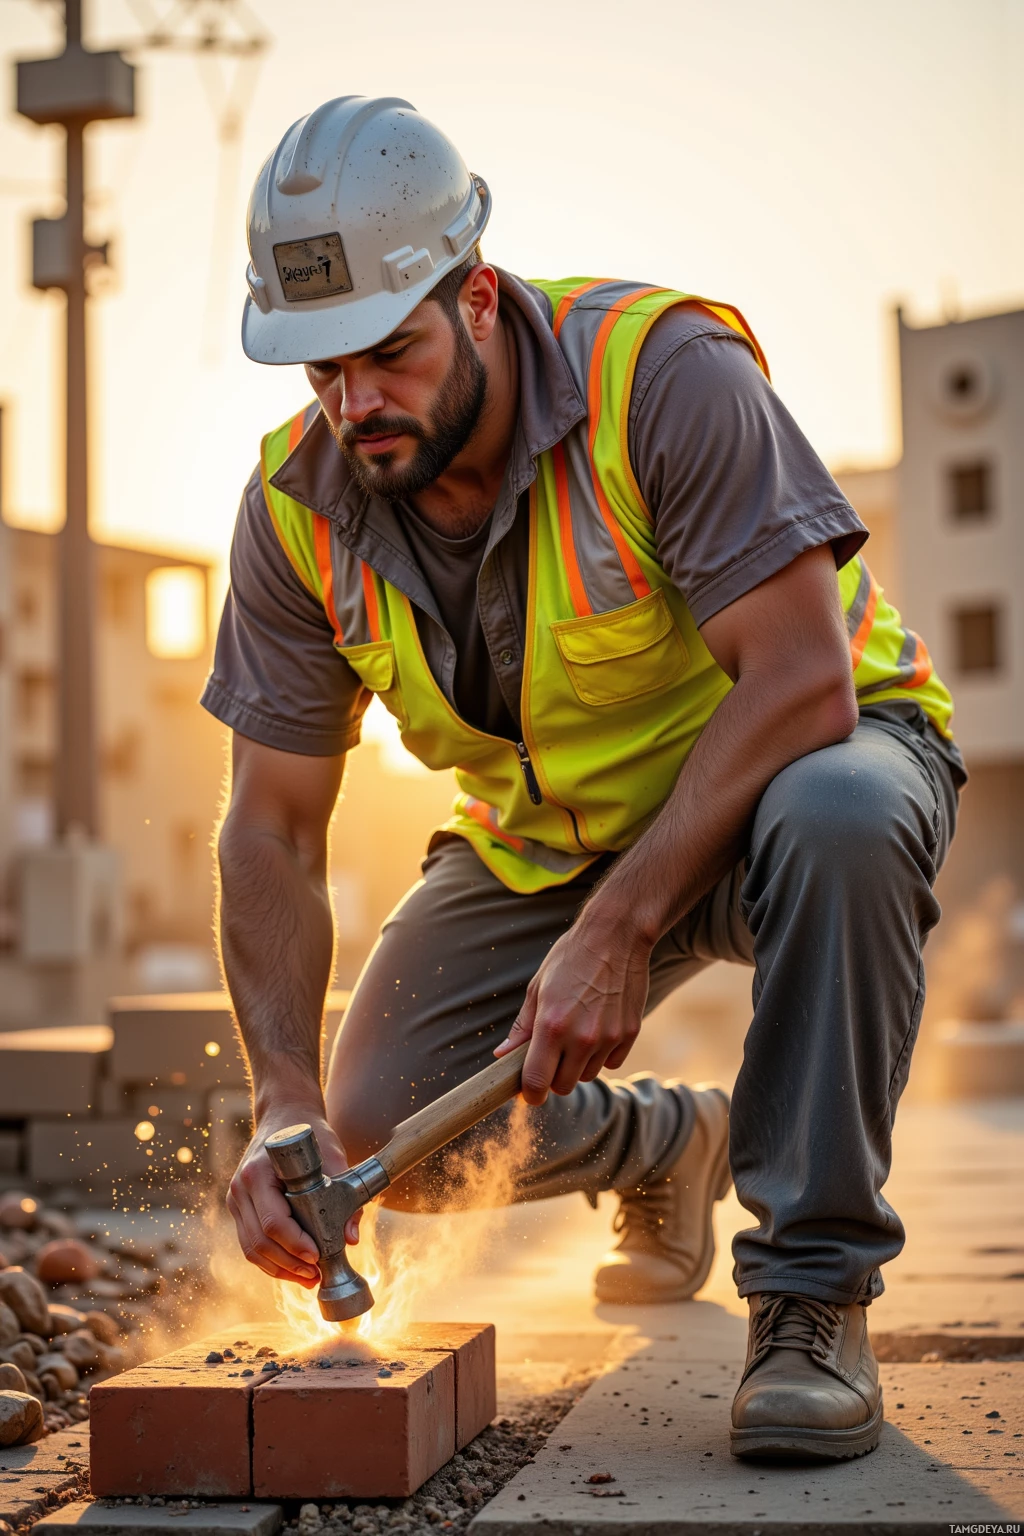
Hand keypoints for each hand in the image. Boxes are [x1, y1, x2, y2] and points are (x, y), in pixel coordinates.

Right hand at [226, 1107, 360, 1284]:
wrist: (285, 1114)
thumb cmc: (309, 1134)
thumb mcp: (332, 1156)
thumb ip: (344, 1194)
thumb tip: (351, 1237)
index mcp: (258, 1173)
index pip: (273, 1222)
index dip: (295, 1245)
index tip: (317, 1257)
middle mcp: (240, 1188)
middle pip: (260, 1241)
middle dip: (289, 1265)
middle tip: (315, 1276)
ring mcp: (236, 1199)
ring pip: (252, 1248)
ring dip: (279, 1269)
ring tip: (308, 1278)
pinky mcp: (239, 1207)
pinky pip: (250, 1243)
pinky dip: (270, 1260)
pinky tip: (292, 1268)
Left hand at [494, 912, 651, 1104]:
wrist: (616, 936)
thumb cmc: (570, 958)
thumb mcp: (538, 987)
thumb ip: (522, 1027)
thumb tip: (503, 1055)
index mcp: (551, 1026)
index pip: (537, 1082)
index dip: (530, 1093)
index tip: (529, 1091)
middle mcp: (581, 1037)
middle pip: (563, 1086)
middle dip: (554, 1078)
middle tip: (551, 1056)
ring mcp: (609, 1037)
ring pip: (588, 1075)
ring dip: (578, 1065)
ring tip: (576, 1034)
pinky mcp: (630, 1034)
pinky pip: (611, 1063)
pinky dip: (602, 1055)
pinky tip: (598, 1029)